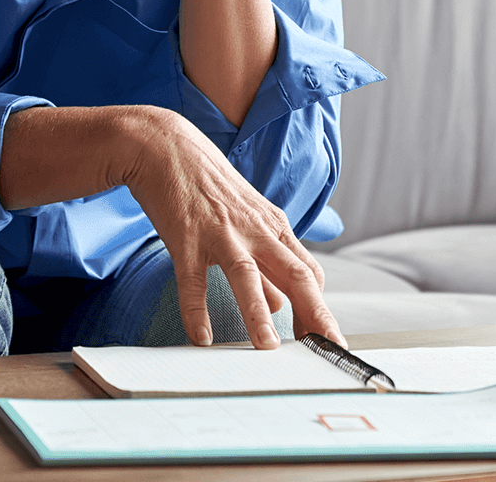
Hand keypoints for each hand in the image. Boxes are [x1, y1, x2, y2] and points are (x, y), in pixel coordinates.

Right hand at [118, 107, 345, 349]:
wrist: (168, 147)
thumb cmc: (210, 187)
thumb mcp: (248, 221)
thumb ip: (266, 263)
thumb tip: (282, 304)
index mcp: (274, 227)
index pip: (309, 272)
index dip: (320, 307)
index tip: (326, 339)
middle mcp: (255, 230)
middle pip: (295, 274)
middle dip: (314, 313)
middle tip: (327, 347)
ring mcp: (221, 233)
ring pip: (247, 275)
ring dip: (259, 313)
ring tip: (268, 348)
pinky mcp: (186, 237)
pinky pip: (193, 279)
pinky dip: (197, 310)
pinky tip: (202, 338)